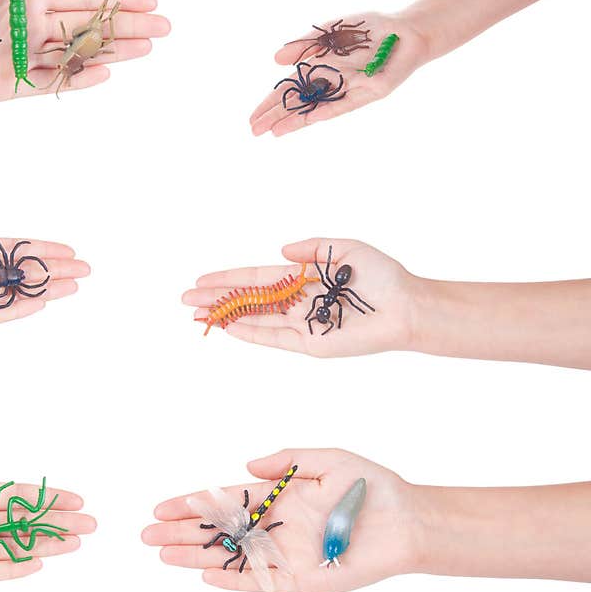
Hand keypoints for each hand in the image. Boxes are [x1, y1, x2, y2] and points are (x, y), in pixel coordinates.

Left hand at [0, 0, 169, 99]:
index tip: (149, 0)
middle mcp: (34, 25)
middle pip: (91, 27)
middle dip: (128, 26)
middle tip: (164, 28)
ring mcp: (27, 56)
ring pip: (79, 55)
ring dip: (114, 52)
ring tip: (147, 48)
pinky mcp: (15, 85)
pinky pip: (54, 83)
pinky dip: (79, 80)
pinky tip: (105, 73)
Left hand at [0, 205, 88, 335]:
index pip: (11, 249)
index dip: (40, 248)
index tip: (67, 249)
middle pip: (21, 272)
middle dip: (54, 270)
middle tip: (85, 269)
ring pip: (15, 294)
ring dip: (45, 290)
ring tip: (75, 286)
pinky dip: (18, 309)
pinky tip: (42, 302)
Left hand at [0, 453, 95, 589]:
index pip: (19, 496)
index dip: (48, 497)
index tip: (76, 498)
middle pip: (26, 523)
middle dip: (59, 523)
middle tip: (91, 524)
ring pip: (16, 546)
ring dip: (46, 545)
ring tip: (76, 544)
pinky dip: (13, 568)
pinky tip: (38, 563)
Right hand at [142, 448, 415, 591]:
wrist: (408, 522)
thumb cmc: (371, 486)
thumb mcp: (328, 459)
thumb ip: (287, 459)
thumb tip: (246, 463)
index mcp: (278, 496)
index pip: (224, 500)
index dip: (192, 503)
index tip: (162, 504)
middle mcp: (276, 526)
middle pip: (219, 531)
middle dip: (182, 532)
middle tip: (147, 533)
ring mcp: (286, 555)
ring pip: (231, 557)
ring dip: (196, 557)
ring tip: (163, 555)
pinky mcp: (302, 580)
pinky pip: (261, 583)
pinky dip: (233, 581)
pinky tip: (206, 577)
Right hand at [182, 238, 416, 356]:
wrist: (405, 306)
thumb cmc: (381, 275)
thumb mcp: (345, 248)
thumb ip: (312, 249)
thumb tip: (280, 251)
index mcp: (302, 277)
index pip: (256, 277)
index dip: (229, 278)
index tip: (202, 279)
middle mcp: (297, 301)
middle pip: (248, 299)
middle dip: (217, 299)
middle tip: (186, 300)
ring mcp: (302, 324)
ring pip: (255, 319)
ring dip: (226, 316)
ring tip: (198, 314)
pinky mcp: (311, 343)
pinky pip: (274, 338)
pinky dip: (251, 333)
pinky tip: (229, 327)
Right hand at [250, 12, 428, 136]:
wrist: (406, 30)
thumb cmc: (371, 30)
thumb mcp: (331, 33)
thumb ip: (305, 45)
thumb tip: (276, 59)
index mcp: (321, 72)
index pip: (289, 90)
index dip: (270, 104)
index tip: (252, 118)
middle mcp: (333, 86)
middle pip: (298, 103)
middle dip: (275, 116)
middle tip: (254, 130)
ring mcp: (351, 91)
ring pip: (317, 108)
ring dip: (295, 120)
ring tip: (274, 132)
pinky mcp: (372, 92)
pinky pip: (347, 103)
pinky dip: (328, 109)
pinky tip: (311, 118)